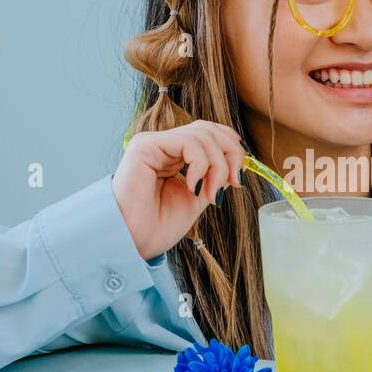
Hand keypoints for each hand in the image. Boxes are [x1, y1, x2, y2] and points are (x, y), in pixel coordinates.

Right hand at [111, 120, 246, 259]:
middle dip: (231, 155)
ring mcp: (154, 143)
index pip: (211, 134)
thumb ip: (213, 177)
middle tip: (232, 184)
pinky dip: (200, 164)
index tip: (237, 180)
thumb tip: (236, 165)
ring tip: (209, 193)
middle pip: (210, 129)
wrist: (134, 242)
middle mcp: (164, 146)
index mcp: (175, 156)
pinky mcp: (145, 145)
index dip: (232, 150)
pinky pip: (188, 142)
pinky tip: (193, 186)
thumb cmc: (157, 226)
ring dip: (217, 165)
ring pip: (203, 133)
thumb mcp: (197, 198)